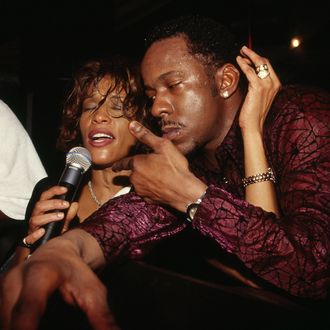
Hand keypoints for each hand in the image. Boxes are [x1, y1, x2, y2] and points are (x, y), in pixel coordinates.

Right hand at [0, 235, 117, 329]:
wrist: (58, 252)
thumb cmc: (77, 272)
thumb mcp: (93, 291)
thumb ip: (101, 317)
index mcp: (40, 275)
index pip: (28, 310)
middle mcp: (14, 281)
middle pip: (11, 323)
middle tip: (57, 327)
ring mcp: (2, 290)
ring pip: (5, 323)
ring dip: (21, 329)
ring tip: (51, 324)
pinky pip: (5, 320)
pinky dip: (18, 326)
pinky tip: (33, 327)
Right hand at [23, 186, 78, 246]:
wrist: (49, 245)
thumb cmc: (55, 230)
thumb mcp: (65, 221)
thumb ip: (70, 214)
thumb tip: (75, 204)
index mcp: (43, 209)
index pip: (45, 196)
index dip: (54, 190)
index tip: (65, 189)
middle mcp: (36, 216)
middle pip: (39, 205)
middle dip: (53, 203)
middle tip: (66, 204)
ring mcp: (33, 227)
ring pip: (35, 219)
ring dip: (49, 216)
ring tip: (61, 216)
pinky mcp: (30, 240)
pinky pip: (29, 237)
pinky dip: (35, 234)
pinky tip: (43, 231)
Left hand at [113, 121, 206, 211]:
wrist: (184, 192)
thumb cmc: (175, 167)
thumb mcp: (163, 146)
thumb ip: (146, 135)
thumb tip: (132, 125)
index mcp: (137, 164)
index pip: (123, 163)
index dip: (119, 165)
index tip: (115, 167)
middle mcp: (135, 178)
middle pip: (133, 173)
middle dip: (138, 170)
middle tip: (150, 167)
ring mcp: (141, 190)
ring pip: (138, 183)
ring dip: (144, 179)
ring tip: (158, 176)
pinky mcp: (148, 199)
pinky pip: (146, 192)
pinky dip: (151, 188)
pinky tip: (161, 185)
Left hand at [236, 46, 280, 133]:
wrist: (253, 125)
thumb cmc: (253, 114)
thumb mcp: (259, 97)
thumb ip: (258, 86)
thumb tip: (250, 75)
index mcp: (276, 85)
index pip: (268, 66)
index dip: (258, 58)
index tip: (249, 55)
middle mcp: (274, 83)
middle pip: (264, 62)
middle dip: (253, 54)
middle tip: (244, 49)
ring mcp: (267, 85)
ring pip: (258, 64)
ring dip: (248, 56)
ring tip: (240, 53)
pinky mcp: (257, 87)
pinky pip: (250, 71)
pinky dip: (243, 64)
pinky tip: (238, 60)